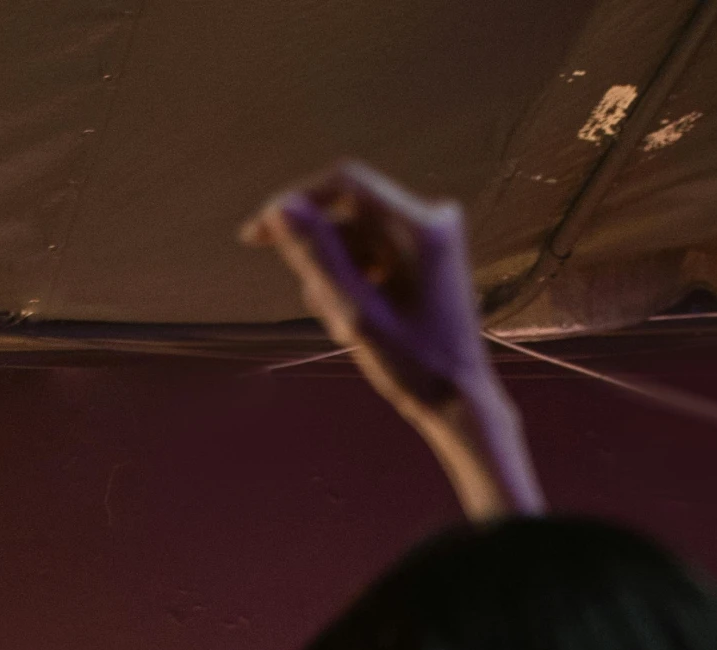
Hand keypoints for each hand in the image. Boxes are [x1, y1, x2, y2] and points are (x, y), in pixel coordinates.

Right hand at [240, 161, 542, 517]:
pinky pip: (371, 254)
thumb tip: (280, 211)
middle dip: (322, 261)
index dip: (295, 204)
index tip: (257, 236)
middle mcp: (431, 218)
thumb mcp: (356, 314)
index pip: (344, 183)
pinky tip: (360, 322)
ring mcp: (430, 235)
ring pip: (355, 240)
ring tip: (348, 327)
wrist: (460, 399)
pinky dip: (354, 285)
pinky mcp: (424, 254)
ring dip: (336, 279)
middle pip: (348, 216)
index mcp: (422, 225)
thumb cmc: (415, 365)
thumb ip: (318, 258)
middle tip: (325, 313)